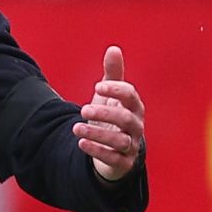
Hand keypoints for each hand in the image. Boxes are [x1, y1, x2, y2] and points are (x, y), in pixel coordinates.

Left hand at [73, 45, 145, 181]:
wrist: (113, 147)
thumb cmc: (112, 116)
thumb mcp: (109, 96)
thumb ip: (112, 74)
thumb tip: (114, 48)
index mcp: (134, 107)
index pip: (131, 97)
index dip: (116, 90)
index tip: (97, 87)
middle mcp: (136, 127)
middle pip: (126, 119)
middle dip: (105, 113)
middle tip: (82, 109)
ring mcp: (131, 145)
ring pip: (121, 141)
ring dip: (98, 133)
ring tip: (76, 127)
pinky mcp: (123, 162)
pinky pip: (114, 159)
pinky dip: (98, 151)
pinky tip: (81, 143)